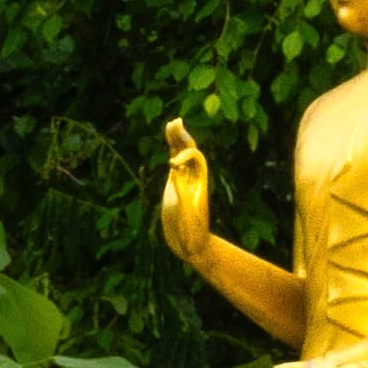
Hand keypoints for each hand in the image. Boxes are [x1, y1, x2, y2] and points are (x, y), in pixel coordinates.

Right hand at [155, 119, 212, 273]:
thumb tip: (175, 170)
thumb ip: (181, 192)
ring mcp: (184, 181)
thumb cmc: (190, 233)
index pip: (195, 159)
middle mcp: (193, 179)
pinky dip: (171, 152)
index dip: (184, 155)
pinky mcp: (176, 186)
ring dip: (177, 140)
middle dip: (183, 137)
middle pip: (191, 151)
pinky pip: (175, 164)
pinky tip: (168, 142)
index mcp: (199, 183)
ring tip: (171, 123)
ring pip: (182, 155)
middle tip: (175, 121)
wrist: (192, 246)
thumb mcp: (184, 213)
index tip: (172, 164)